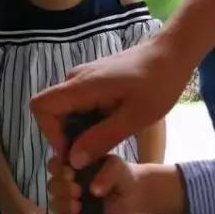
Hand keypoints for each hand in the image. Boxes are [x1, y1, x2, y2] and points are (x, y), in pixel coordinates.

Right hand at [32, 37, 187, 169]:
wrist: (173, 53)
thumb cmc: (159, 83)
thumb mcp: (135, 117)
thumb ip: (103, 137)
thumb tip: (74, 159)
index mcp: (82, 85)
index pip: (41, 107)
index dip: (50, 133)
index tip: (75, 152)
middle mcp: (75, 79)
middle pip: (52, 112)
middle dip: (67, 137)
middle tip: (94, 154)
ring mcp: (83, 79)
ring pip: (66, 111)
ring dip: (79, 131)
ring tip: (107, 142)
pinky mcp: (93, 81)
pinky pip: (79, 105)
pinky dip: (88, 121)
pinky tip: (112, 127)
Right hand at [48, 154, 140, 213]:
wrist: (133, 193)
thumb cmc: (121, 174)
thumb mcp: (116, 167)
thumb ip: (106, 174)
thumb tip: (93, 190)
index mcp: (73, 164)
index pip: (54, 164)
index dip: (57, 169)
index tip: (71, 174)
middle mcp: (67, 181)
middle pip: (52, 184)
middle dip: (62, 189)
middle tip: (78, 191)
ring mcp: (70, 199)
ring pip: (55, 202)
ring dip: (63, 204)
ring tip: (78, 207)